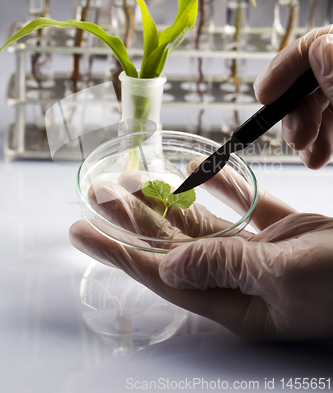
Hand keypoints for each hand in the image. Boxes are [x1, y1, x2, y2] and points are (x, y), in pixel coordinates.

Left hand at [70, 165, 332, 341]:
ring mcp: (264, 255)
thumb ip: (223, 268)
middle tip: (101, 192)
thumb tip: (170, 268)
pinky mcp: (286, 234)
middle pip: (174, 246)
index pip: (161, 274)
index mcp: (238, 302)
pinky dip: (220, 191)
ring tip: (135, 180)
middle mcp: (243, 280)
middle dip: (136, 219)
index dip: (119, 251)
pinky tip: (196, 179)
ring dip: (169, 202)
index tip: (82, 231)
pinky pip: (244, 210)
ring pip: (203, 225)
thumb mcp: (284, 278)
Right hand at [254, 26, 332, 168]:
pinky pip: (327, 119)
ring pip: (317, 102)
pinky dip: (319, 138)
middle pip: (310, 78)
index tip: (264, 95)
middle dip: (295, 111)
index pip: (313, 45)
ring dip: (305, 130)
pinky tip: (315, 155)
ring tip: (306, 153)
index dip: (283, 68)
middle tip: (295, 139)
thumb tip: (320, 47)